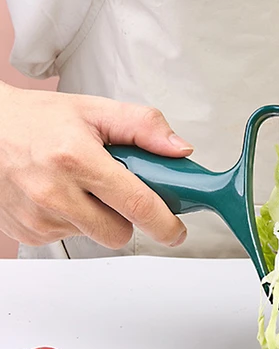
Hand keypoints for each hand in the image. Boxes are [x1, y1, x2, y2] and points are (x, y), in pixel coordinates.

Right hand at [0, 82, 192, 248]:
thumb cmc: (36, 120)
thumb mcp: (93, 111)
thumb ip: (143, 127)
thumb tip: (180, 150)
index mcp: (76, 158)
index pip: (137, 205)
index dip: (165, 224)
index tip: (176, 230)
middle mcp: (54, 192)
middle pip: (119, 232)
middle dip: (126, 217)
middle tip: (116, 191)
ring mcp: (38, 217)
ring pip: (96, 236)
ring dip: (99, 218)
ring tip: (80, 187)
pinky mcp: (29, 232)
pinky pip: (71, 238)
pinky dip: (75, 221)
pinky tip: (60, 196)